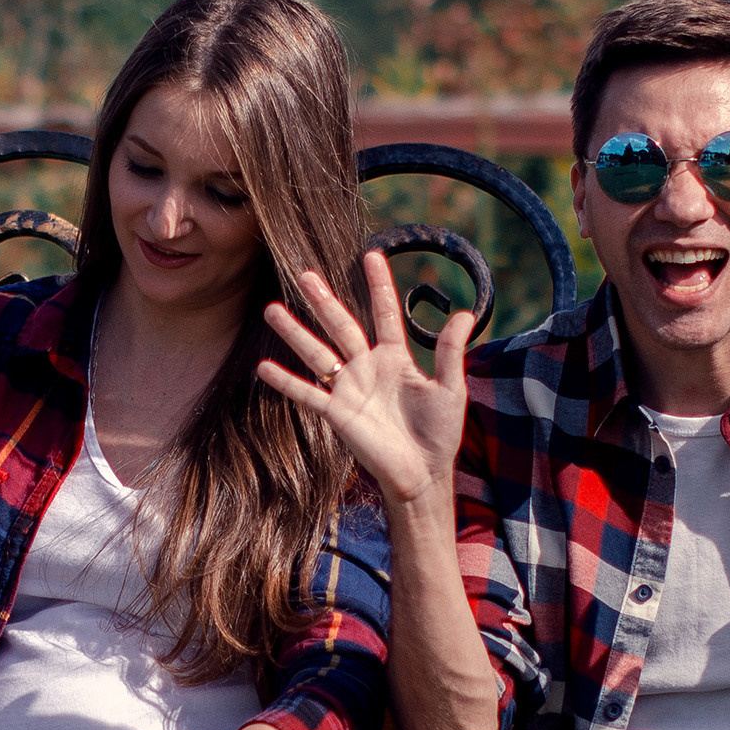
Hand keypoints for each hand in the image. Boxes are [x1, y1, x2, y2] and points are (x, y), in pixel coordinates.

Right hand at [255, 250, 473, 505]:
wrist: (424, 474)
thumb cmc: (440, 433)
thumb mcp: (450, 388)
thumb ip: (449, 351)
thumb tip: (465, 312)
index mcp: (396, 357)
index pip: (384, 313)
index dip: (378, 285)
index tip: (370, 255)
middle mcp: (368, 367)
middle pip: (341, 325)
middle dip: (324, 300)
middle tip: (305, 273)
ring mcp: (350, 389)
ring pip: (317, 353)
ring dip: (295, 332)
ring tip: (272, 309)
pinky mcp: (338, 413)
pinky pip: (308, 394)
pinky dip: (286, 382)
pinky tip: (264, 367)